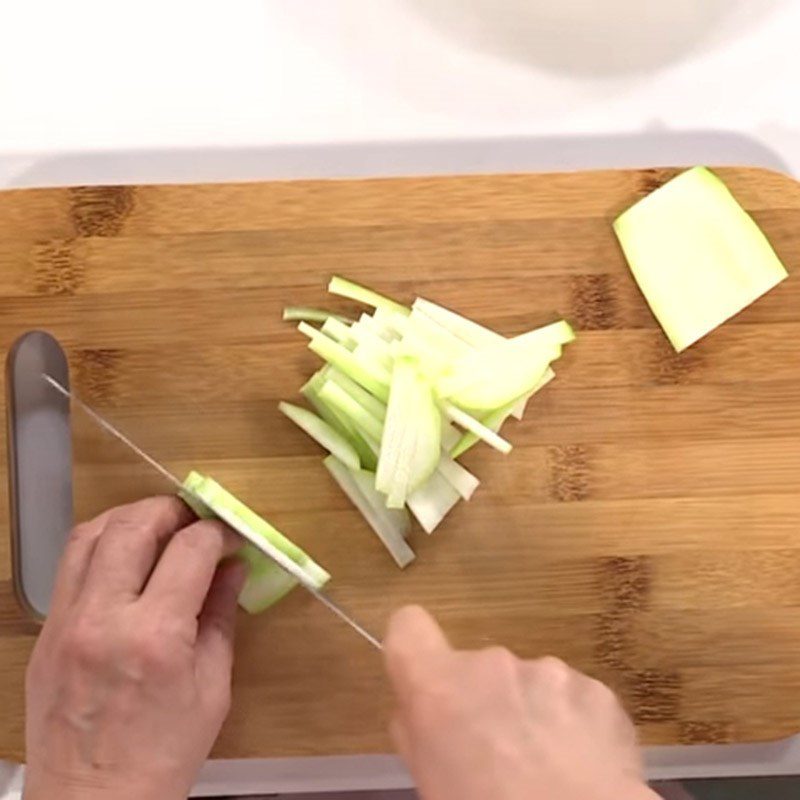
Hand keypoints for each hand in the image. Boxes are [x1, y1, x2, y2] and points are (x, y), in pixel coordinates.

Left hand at [24, 496, 245, 799]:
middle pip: (133, 526)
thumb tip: (232, 568)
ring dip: (129, 518)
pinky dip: (100, 546)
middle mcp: (103, 620)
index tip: (230, 538)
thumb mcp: (212, 687)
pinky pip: (69, 566)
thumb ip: (220, 616)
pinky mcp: (45, 633)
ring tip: (157, 528)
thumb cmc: (163, 755)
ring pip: (90, 535)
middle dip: (171, 511)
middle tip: (194, 521)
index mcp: (155, 638)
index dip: (218, 533)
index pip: (190, 549)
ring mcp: (65, 624)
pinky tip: (123, 558)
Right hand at [384, 606, 657, 799]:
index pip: (408, 626)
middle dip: (486, 701)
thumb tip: (428, 716)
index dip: (416, 651)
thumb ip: (421, 734)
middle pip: (478, 667)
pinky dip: (574, 725)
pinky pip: (574, 699)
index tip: (425, 680)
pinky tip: (579, 766)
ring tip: (544, 766)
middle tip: (497, 755)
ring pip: (529, 682)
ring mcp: (549, 672)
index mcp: (439, 687)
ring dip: (531, 712)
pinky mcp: (597, 691)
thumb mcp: (430, 782)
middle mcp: (492, 665)